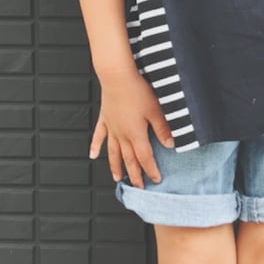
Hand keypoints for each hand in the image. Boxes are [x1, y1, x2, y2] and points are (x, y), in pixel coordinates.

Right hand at [89, 65, 175, 185]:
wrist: (117, 76)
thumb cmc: (137, 90)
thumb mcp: (156, 110)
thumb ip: (163, 129)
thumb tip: (171, 145)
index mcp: (136, 134)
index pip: (145, 157)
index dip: (151, 170)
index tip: (156, 179)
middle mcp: (122, 134)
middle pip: (129, 159)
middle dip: (134, 175)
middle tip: (138, 187)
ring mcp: (111, 128)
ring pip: (113, 152)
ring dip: (115, 166)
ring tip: (117, 178)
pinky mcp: (104, 118)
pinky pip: (98, 136)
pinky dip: (95, 147)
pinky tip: (93, 155)